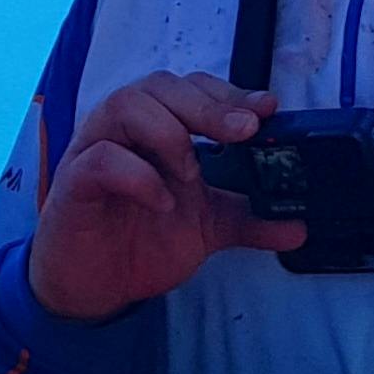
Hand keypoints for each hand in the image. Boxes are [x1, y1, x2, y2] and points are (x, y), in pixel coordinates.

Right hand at [22, 72, 302, 323]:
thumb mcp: (204, 227)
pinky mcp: (75, 182)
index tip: (266, 109)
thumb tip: (298, 226)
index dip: (229, 93)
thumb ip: (247, 220)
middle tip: (244, 131)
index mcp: (157, 129)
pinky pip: (101, 159)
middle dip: (208, 105)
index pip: (191, 88)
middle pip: (160, 86)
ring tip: (192, 173)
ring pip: (125, 105)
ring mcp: (96, 150)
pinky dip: (137, 175)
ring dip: (168, 132)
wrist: (94, 287)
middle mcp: (125, 130)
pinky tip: (161, 201)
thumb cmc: (140, 240)